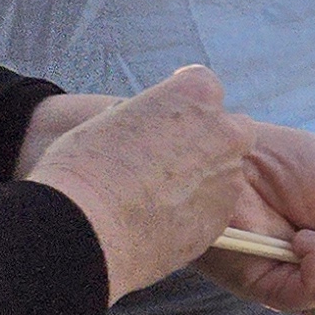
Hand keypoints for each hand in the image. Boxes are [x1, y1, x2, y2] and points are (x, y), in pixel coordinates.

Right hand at [23, 67, 253, 302]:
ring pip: (224, 173)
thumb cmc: (85, 169)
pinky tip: (158, 221)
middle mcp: (224, 131)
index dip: (181, 103)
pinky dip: (194, 213)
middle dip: (208, 141)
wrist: (87, 229)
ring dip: (201, 180)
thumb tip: (149, 129)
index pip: (202, 85)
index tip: (165, 119)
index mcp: (196, 94)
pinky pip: (213, 210)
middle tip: (168, 160)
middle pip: (227, 129)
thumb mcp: (111, 121)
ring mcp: (229, 176)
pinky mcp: (223, 216)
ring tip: (154, 198)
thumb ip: (146, 119)